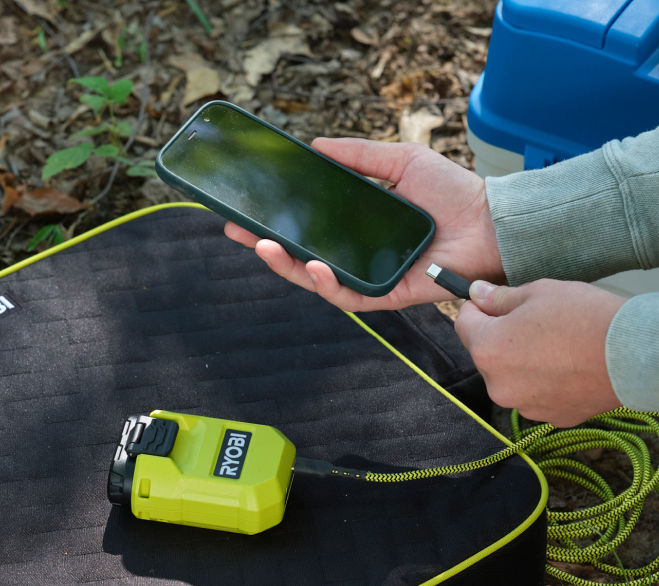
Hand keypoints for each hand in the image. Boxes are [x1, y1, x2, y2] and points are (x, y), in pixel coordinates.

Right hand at [223, 138, 505, 311]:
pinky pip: (347, 297)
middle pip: (300, 258)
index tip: (244, 213)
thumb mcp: (399, 161)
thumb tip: (315, 145)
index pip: (306, 228)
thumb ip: (358, 156)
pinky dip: (328, 284)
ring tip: (264, 247)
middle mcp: (357, 255)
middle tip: (237, 232)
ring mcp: (368, 278)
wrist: (491, 223)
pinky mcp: (384, 297)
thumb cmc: (452, 192)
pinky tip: (313, 268)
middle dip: (266, 248)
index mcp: (356, 227)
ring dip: (287, 267)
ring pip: (316, 281)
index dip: (274, 222)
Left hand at [456, 279, 624, 426]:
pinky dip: (544, 382)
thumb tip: (477, 294)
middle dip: (502, 338)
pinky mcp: (547, 417)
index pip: (462, 323)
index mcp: (487, 350)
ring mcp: (521, 405)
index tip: (491, 302)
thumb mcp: (540, 292)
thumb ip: (501, 297)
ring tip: (556, 347)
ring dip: (522, 363)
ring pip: (510, 378)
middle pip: (486, 354)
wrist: (633, 356)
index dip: (476, 309)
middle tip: (536, 323)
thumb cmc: (586, 318)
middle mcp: (496, 385)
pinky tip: (568, 368)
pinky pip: (535, 395)